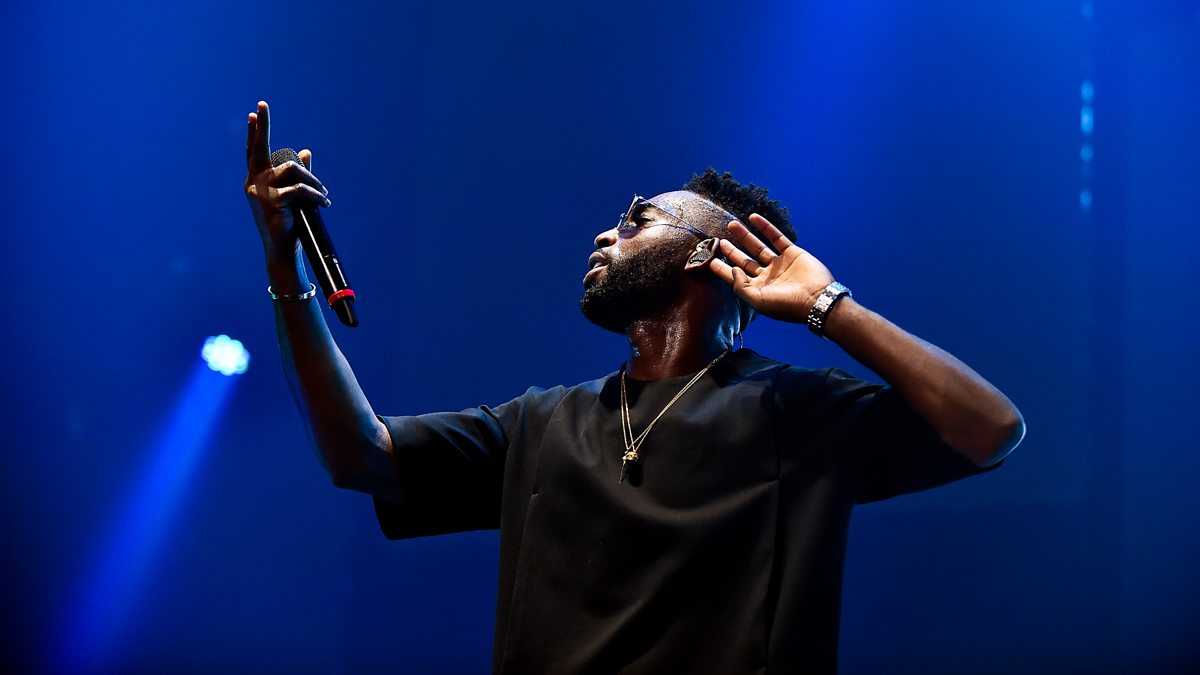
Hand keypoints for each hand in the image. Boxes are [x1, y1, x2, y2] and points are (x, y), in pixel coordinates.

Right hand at [244, 101, 329, 257]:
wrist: (283, 250)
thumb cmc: (288, 223)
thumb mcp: (292, 196)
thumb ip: (298, 175)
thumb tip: (307, 151)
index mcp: (256, 180)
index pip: (253, 152)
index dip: (255, 133)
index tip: (254, 113)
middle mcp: (253, 182)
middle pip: (258, 149)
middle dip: (262, 126)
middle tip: (262, 105)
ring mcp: (260, 191)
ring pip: (292, 170)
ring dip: (313, 181)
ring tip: (323, 195)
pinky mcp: (271, 201)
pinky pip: (299, 189)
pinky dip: (316, 195)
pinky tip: (324, 204)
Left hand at [708, 213, 835, 323]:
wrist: (817, 300)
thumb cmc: (786, 305)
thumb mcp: (758, 301)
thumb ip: (740, 287)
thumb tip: (733, 270)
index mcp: (758, 289)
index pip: (735, 277)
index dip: (721, 268)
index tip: (709, 259)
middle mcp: (767, 276)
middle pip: (744, 260)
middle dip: (731, 250)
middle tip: (719, 240)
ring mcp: (779, 264)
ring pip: (758, 246)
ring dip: (745, 235)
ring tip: (732, 224)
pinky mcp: (792, 253)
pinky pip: (776, 237)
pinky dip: (765, 227)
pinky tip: (753, 218)